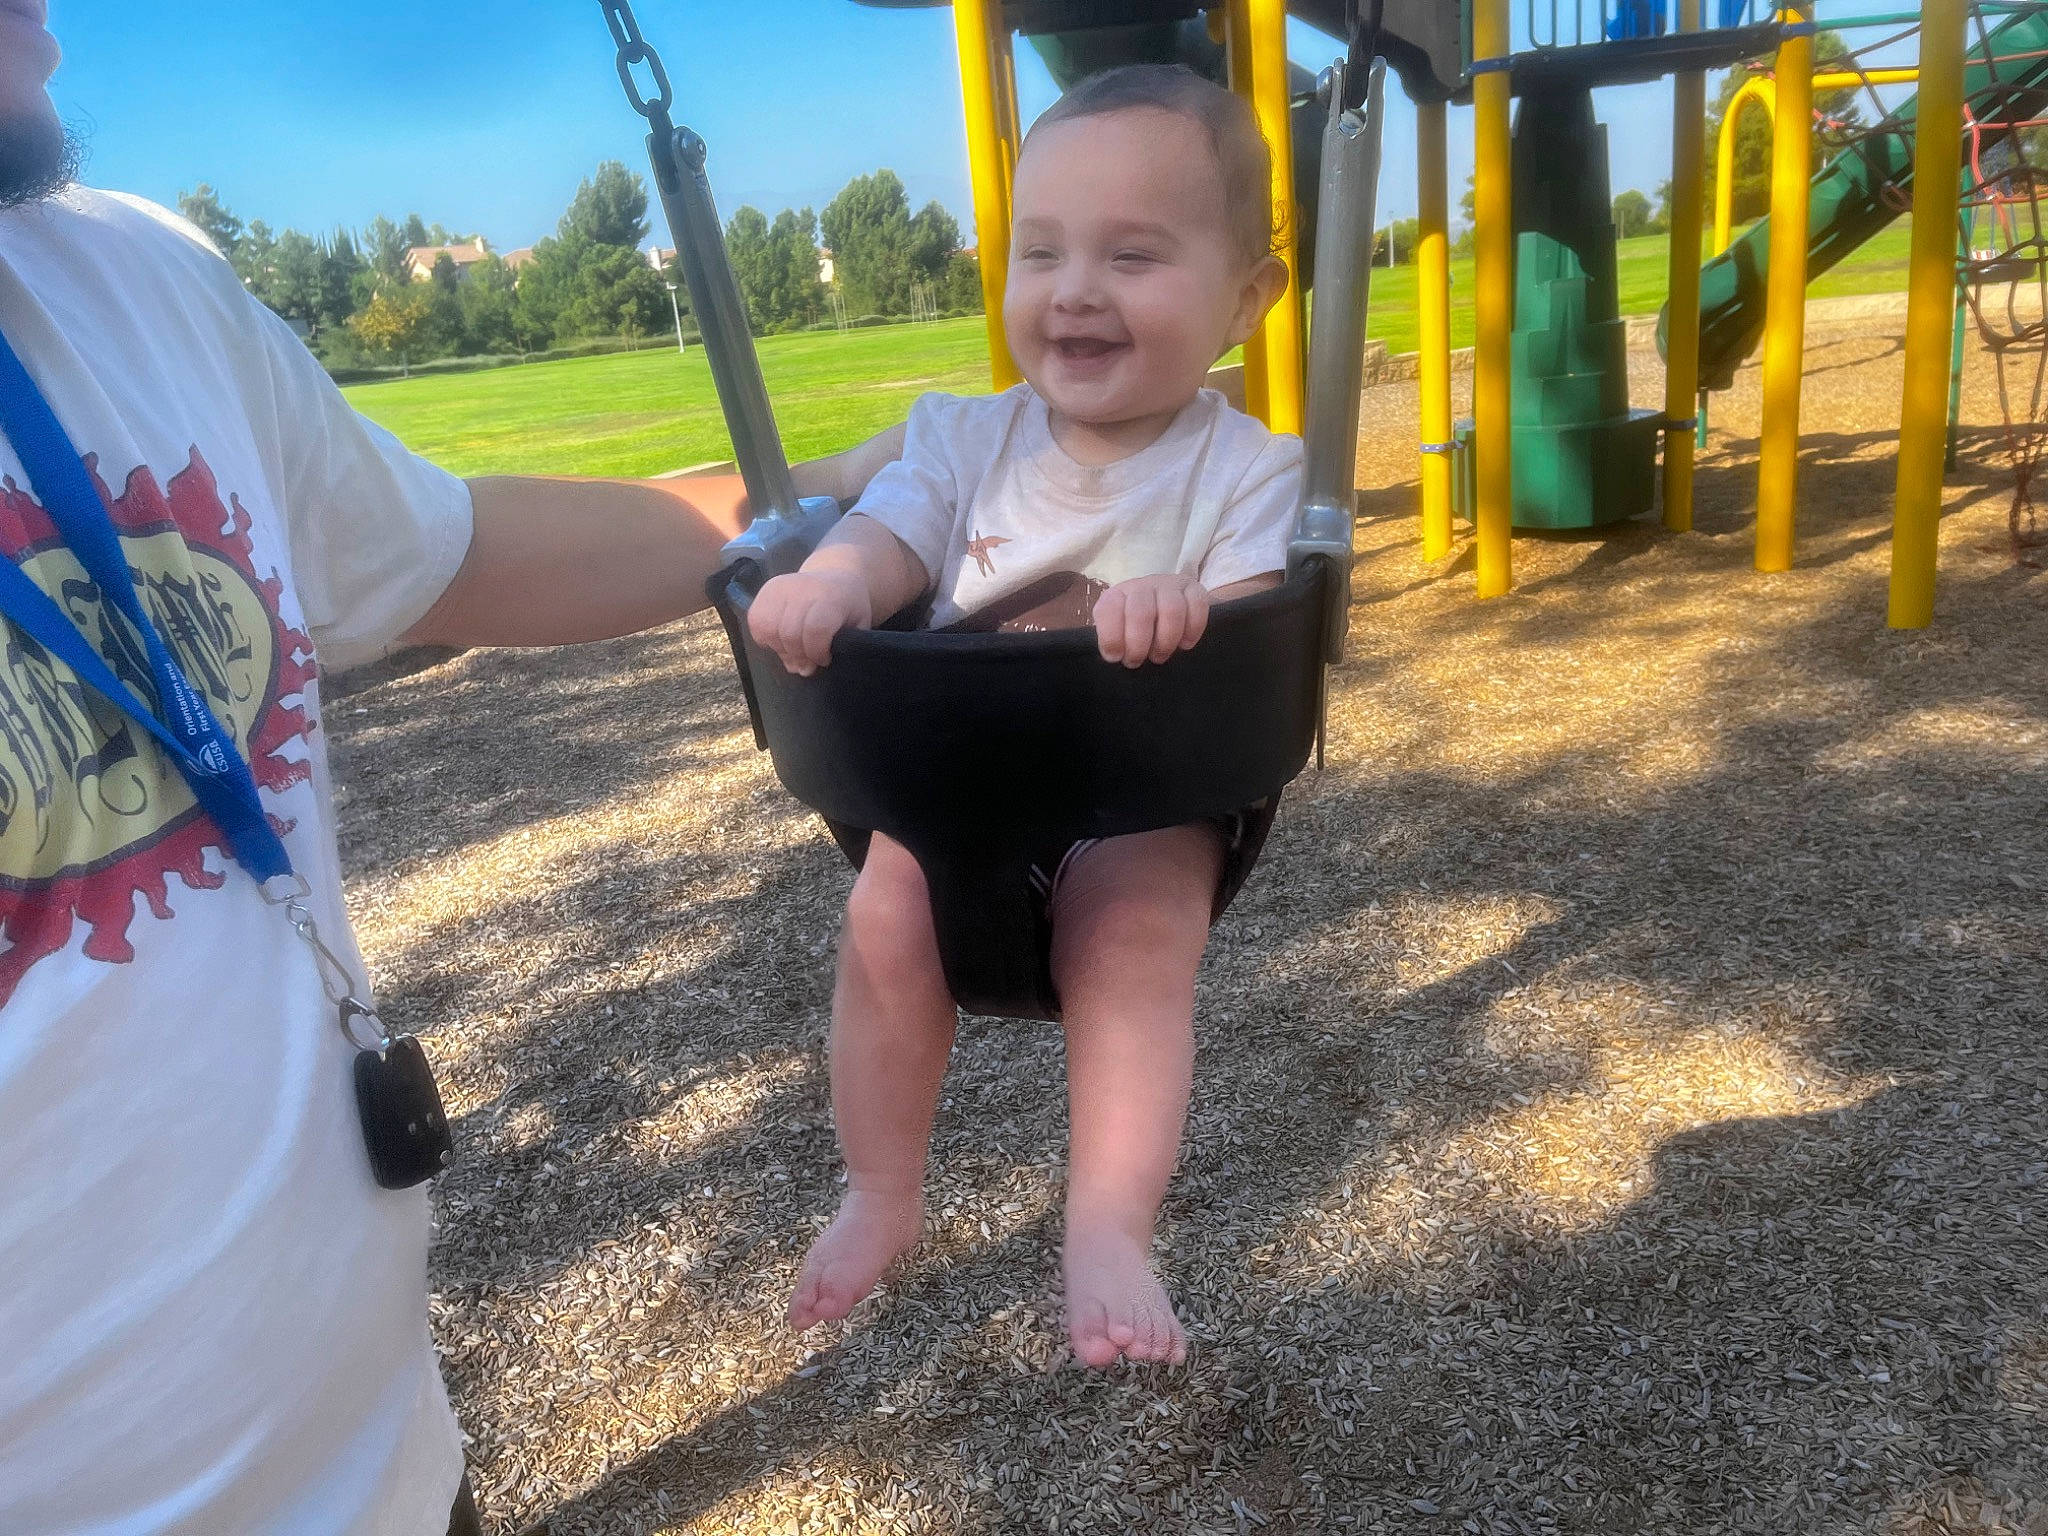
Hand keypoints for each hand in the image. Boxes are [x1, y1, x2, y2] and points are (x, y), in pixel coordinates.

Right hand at [748, 569, 872, 675]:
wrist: (837, 577)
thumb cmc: (850, 607)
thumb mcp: (858, 626)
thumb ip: (838, 648)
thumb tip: (803, 669)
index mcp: (830, 597)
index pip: (815, 630)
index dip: (817, 653)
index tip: (824, 660)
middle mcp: (803, 588)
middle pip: (790, 633)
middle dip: (799, 656)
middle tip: (808, 663)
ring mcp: (781, 587)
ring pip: (768, 629)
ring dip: (780, 649)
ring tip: (795, 651)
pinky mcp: (766, 589)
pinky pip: (756, 621)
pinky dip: (764, 637)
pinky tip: (780, 640)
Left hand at [1092, 571, 1210, 667]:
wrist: (1166, 608)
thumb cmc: (1137, 629)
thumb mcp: (1118, 633)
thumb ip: (1113, 641)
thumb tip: (1114, 655)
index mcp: (1117, 596)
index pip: (1109, 609)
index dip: (1112, 637)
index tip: (1116, 656)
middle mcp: (1142, 587)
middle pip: (1140, 612)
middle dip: (1138, 645)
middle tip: (1138, 661)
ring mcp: (1169, 585)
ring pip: (1171, 610)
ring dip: (1166, 641)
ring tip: (1160, 655)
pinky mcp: (1194, 589)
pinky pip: (1197, 605)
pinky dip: (1192, 630)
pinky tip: (1186, 643)